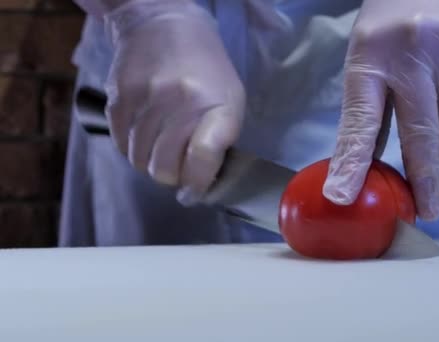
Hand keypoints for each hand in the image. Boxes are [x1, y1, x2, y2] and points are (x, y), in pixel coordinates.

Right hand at [103, 0, 245, 203]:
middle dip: (173, 176)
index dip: (197, 182)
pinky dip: (133, 149)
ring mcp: (145, 98)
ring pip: (139, 161)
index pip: (203, 156)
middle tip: (179, 166)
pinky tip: (145, 134)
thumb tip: (198, 184)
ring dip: (151, 163)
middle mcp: (179, 100)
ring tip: (162, 146)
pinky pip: (121, 145)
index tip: (194, 191)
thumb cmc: (206, 69)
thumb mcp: (230, 99)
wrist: (162, 23)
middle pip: (164, 168)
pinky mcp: (118, 98)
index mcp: (215, 103)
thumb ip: (220, 140)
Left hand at [323, 0, 438, 219]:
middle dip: (426, 180)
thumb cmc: (388, 28)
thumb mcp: (365, 61)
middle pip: (424, 132)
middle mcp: (417, 50)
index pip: (362, 119)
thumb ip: (369, 114)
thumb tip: (363, 171)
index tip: (344, 197)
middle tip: (428, 210)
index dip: (353, 162)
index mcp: (372, 54)